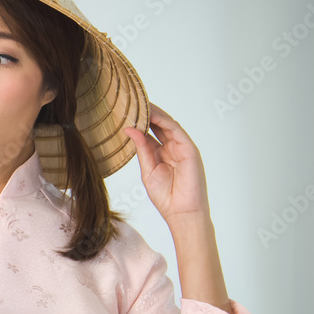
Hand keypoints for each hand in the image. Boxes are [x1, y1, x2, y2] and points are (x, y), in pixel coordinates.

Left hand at [123, 103, 210, 225]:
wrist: (181, 212)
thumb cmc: (166, 196)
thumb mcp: (147, 169)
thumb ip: (141, 149)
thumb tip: (128, 130)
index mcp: (160, 153)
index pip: (149, 131)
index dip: (138, 121)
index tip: (124, 111)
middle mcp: (172, 147)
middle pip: (158, 125)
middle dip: (146, 112)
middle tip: (131, 101)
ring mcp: (181, 147)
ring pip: (167, 124)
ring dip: (154, 113)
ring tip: (140, 102)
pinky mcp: (189, 149)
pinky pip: (176, 130)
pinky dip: (164, 121)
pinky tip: (152, 114)